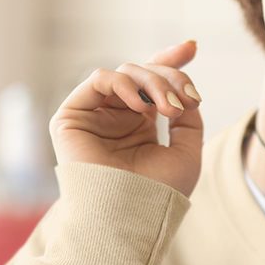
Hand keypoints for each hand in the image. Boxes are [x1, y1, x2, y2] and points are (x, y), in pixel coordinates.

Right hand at [49, 42, 204, 196]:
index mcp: (139, 126)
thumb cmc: (159, 194)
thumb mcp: (188, 151)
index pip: (152, 83)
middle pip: (144, 73)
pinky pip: (99, 78)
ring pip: (126, 73)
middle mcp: (116, 118)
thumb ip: (188, 117)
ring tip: (168, 109)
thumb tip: (186, 91)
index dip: (170, 62)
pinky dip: (123, 83)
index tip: (192, 47)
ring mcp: (94, 116)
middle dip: (170, 77)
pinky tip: (140, 106)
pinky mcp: (72, 116)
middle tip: (187, 101)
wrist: (130, 217)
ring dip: (153, 82)